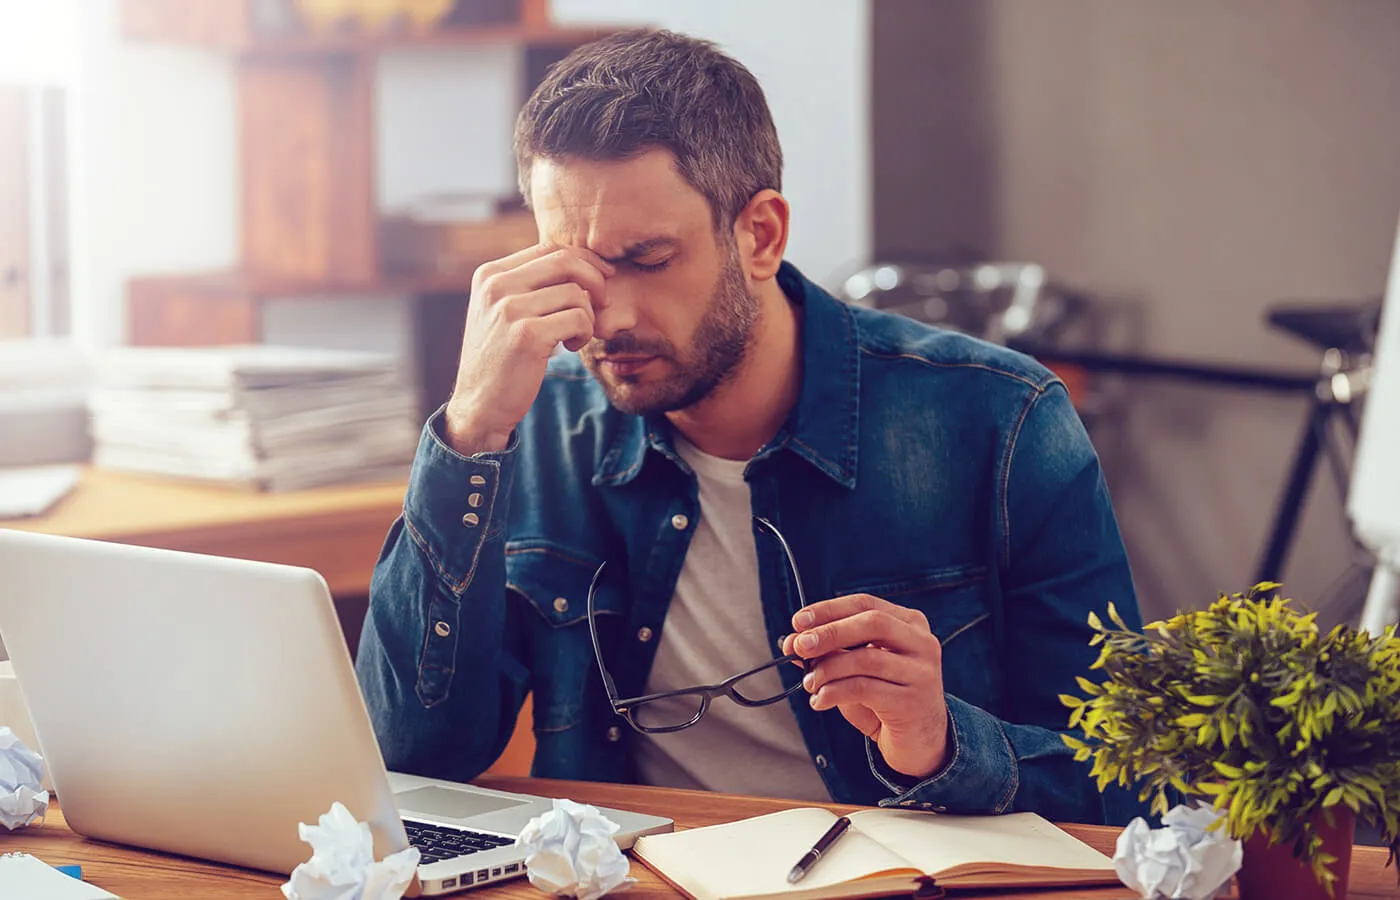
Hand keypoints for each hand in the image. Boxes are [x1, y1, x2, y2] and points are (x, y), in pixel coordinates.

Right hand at [443, 244, 614, 453]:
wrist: (479, 405)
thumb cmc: (501, 359)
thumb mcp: (503, 312)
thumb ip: (529, 285)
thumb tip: (581, 262)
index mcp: (489, 275)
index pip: (549, 248)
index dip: (584, 260)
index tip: (602, 278)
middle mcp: (495, 286)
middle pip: (566, 261)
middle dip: (596, 279)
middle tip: (603, 303)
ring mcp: (509, 309)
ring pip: (576, 293)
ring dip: (588, 316)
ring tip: (575, 336)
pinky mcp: (526, 335)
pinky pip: (579, 319)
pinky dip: (584, 333)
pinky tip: (570, 347)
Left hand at [782, 594, 949, 779]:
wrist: (920, 741)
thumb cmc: (885, 698)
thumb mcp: (857, 669)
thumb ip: (831, 651)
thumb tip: (792, 642)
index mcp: (909, 623)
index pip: (865, 604)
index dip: (829, 609)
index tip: (797, 622)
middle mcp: (922, 643)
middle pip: (872, 623)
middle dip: (829, 633)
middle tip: (799, 647)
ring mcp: (921, 672)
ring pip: (866, 658)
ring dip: (828, 669)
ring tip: (809, 683)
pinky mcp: (912, 702)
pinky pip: (865, 689)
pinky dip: (834, 692)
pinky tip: (820, 701)